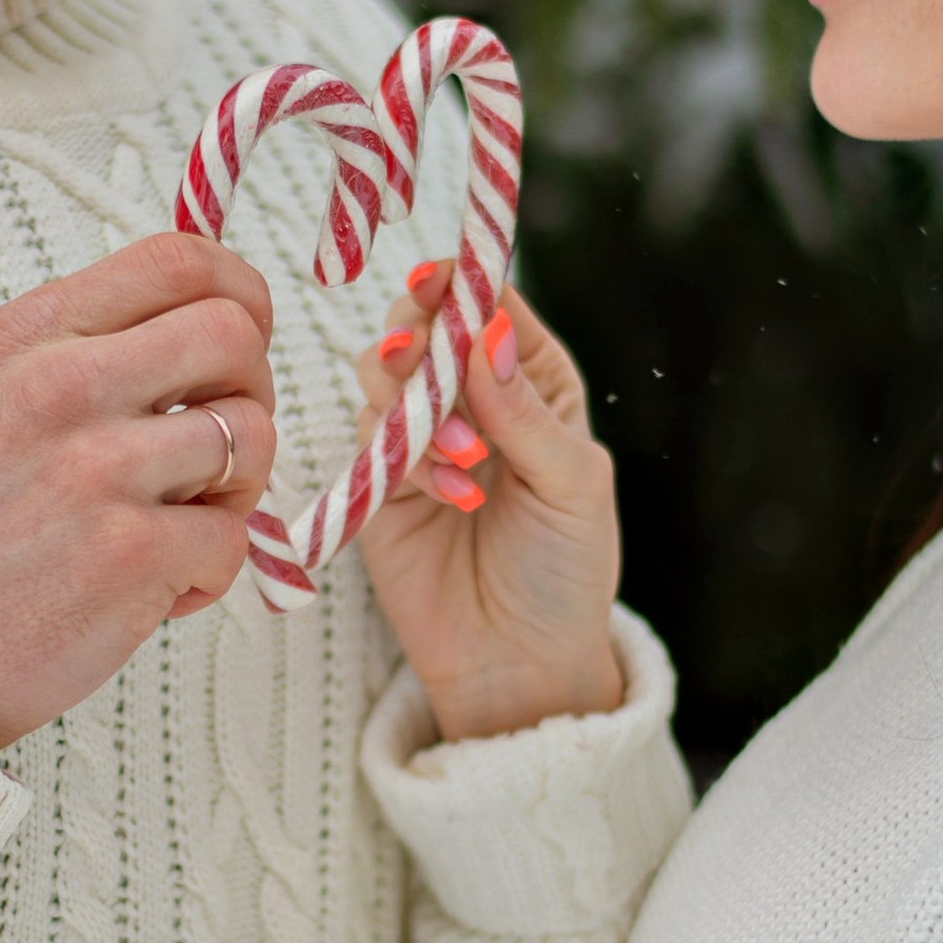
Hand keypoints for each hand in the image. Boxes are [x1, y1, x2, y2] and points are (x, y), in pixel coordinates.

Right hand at [0, 233, 277, 751]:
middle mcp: (59, 385)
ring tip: (176, 526)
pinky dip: (209, 573)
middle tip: (215, 450)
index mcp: (27, 335)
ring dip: (237, 491)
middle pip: (235, 333)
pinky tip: (151, 588)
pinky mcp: (129, 550)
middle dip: (250, 392)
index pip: (178, 257)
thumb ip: (78, 345)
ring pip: (252, 434)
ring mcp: (96, 467)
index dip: (239, 296)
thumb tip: (201, 312)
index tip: (234, 348)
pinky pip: (235, 536)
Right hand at [352, 263, 624, 743]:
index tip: (439, 279)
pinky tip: (452, 497)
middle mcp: (473, 397)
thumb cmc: (566, 570)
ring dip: (414, 401)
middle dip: (421, 337)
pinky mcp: (378, 481)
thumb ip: (527, 413)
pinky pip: (369, 438)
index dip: (464, 283)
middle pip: (423, 323)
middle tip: (430, 371)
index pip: (491, 306)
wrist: (518, 663)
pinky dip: (404, 458)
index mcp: (534, 381)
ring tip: (466, 458)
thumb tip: (487, 332)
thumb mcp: (572, 486)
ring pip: (383, 371)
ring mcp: (419, 436)